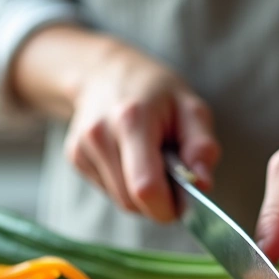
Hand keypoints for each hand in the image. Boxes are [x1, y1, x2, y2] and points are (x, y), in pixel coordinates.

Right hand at [65, 43, 220, 221]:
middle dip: (158, 202)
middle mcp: (100, 135)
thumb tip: (203, 184)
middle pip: (131, 201)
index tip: (184, 201)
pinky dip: (126, 186)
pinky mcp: (75, 157)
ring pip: (120, 201)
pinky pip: (109, 192)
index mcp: (132, 120)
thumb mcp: (190, 107)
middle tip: (172, 176)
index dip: (168, 206)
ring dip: (142, 195)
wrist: (105, 72)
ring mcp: (82, 147)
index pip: (146, 188)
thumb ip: (201, 146)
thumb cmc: (156, 91)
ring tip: (151, 161)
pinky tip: (131, 159)